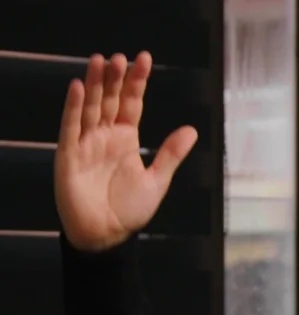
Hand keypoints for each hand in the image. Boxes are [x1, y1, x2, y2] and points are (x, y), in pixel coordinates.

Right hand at [54, 51, 197, 251]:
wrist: (107, 236)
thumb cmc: (129, 211)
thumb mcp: (157, 180)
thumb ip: (171, 154)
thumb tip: (192, 130)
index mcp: (127, 139)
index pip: (132, 103)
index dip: (137, 82)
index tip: (144, 59)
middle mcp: (106, 137)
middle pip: (109, 100)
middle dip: (114, 78)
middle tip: (120, 56)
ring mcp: (86, 144)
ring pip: (90, 107)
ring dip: (94, 84)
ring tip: (99, 61)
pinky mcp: (69, 156)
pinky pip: (71, 127)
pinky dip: (74, 108)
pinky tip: (78, 88)